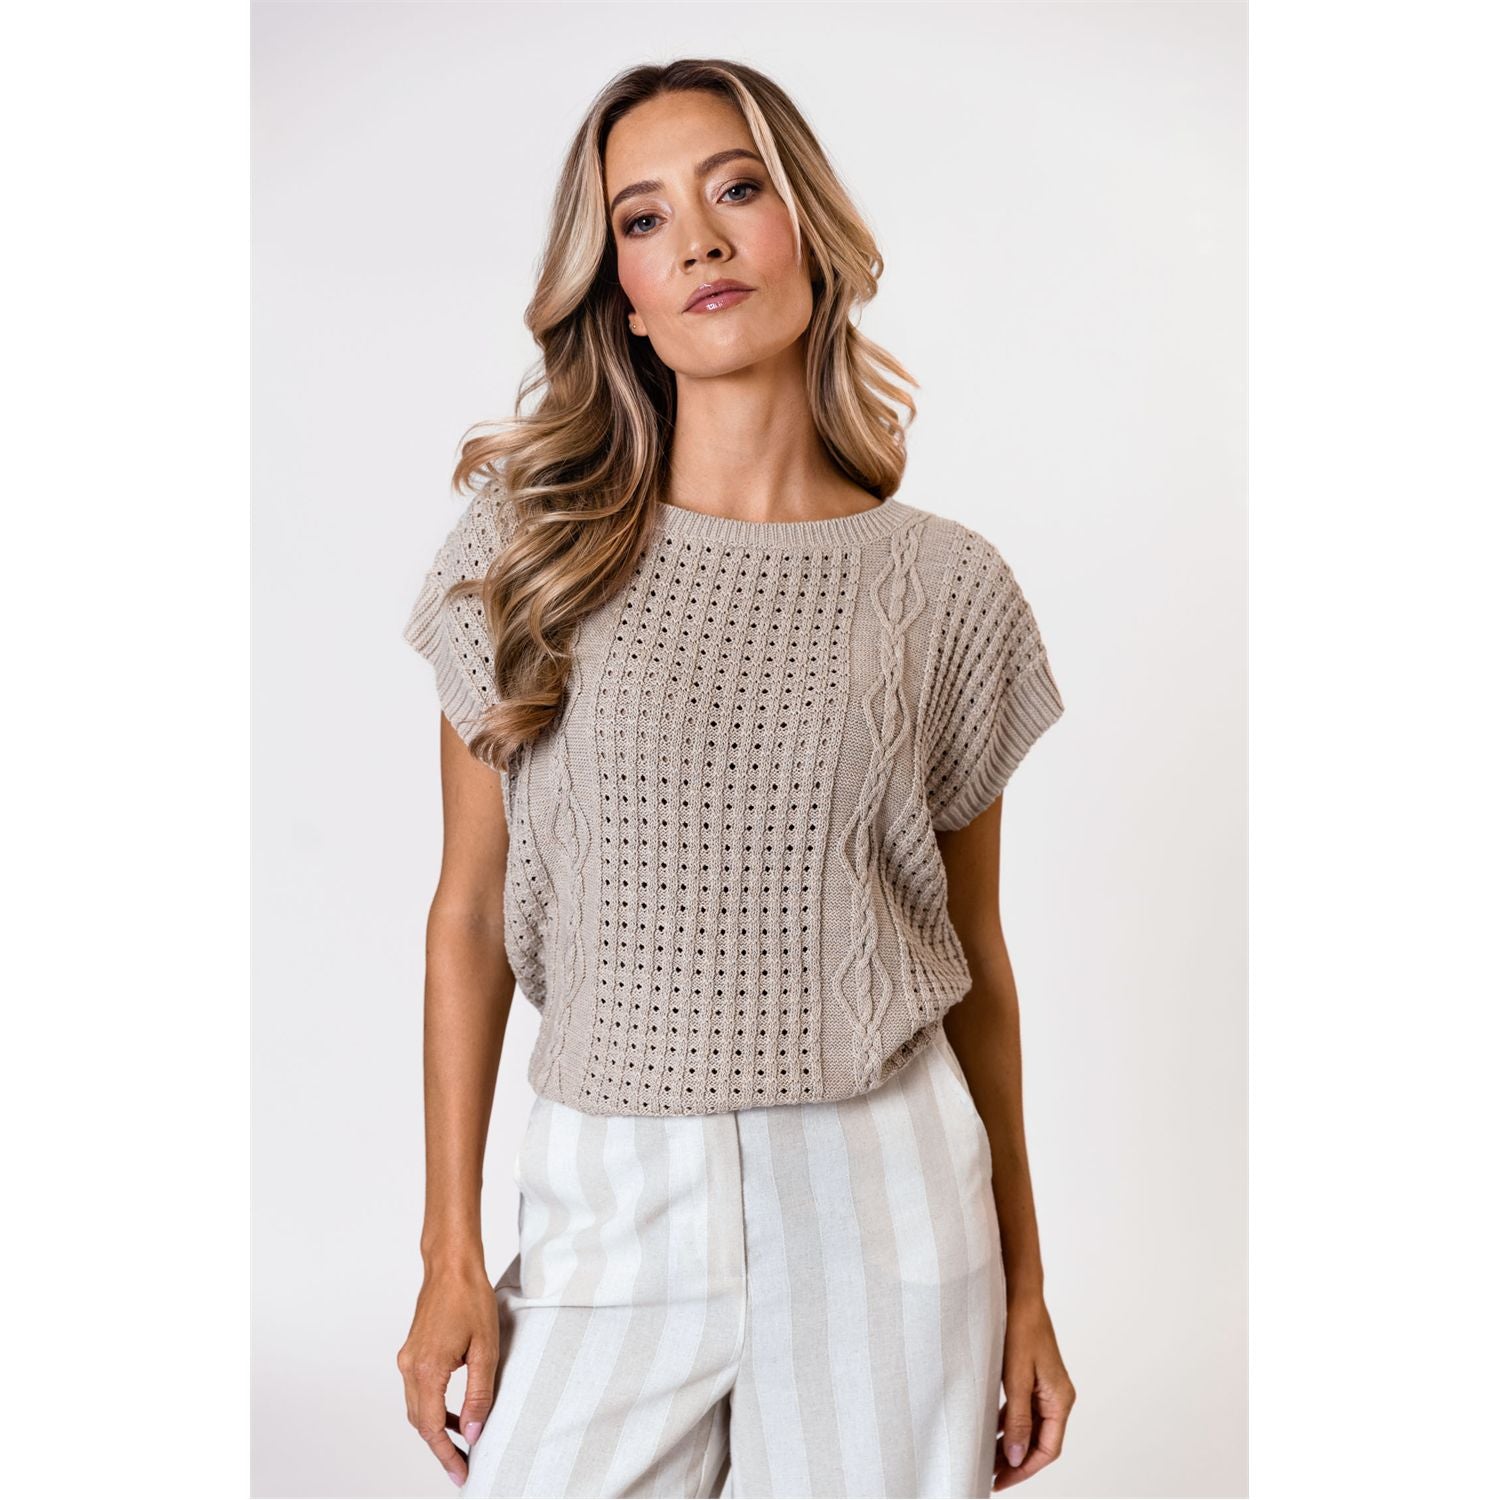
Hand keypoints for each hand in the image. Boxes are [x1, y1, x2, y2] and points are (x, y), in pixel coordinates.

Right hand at [396, 1261, 501, 1488]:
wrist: (451, 1265)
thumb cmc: (471, 1299)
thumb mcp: (485, 1349)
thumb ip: (479, 1393)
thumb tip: (475, 1432)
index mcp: (427, 1370)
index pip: (433, 1428)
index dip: (447, 1455)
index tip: (462, 1473)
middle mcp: (410, 1367)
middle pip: (420, 1423)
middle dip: (441, 1448)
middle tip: (464, 1466)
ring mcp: (407, 1359)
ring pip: (418, 1409)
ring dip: (438, 1428)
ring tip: (465, 1442)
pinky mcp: (411, 1352)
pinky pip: (419, 1391)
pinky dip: (434, 1407)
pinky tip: (457, 1412)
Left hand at [992, 1293, 1075, 1490]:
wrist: (1019, 1293)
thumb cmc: (1020, 1329)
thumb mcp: (1016, 1378)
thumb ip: (1017, 1419)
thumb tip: (1016, 1457)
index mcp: (1060, 1399)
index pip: (1047, 1449)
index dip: (1024, 1469)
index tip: (1000, 1481)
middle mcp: (1057, 1396)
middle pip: (1039, 1441)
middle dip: (1016, 1461)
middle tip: (989, 1475)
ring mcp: (1046, 1387)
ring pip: (1030, 1427)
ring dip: (1011, 1444)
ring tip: (987, 1459)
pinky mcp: (1034, 1377)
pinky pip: (1024, 1410)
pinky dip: (1009, 1423)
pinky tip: (991, 1430)